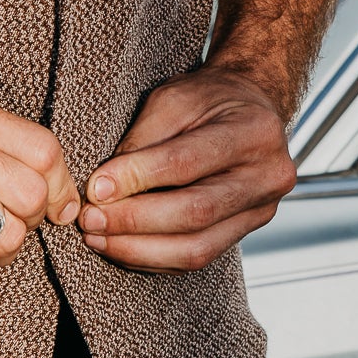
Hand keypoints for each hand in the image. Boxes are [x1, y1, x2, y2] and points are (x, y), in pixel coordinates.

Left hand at [78, 66, 294, 270]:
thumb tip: (105, 187)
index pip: (186, 163)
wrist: (249, 108)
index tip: (96, 187)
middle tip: (90, 219)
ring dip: (139, 249)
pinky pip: (197, 258)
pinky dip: (154, 258)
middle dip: (134, 221)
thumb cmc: (209, 99)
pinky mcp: (245, 232)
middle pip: (196, 212)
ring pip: (197, 248)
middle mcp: (266, 176)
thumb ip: (142, 139)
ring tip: (98, 237)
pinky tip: (122, 247)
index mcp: (252, 131)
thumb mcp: (173, 98)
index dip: (137, 178)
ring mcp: (260, 210)